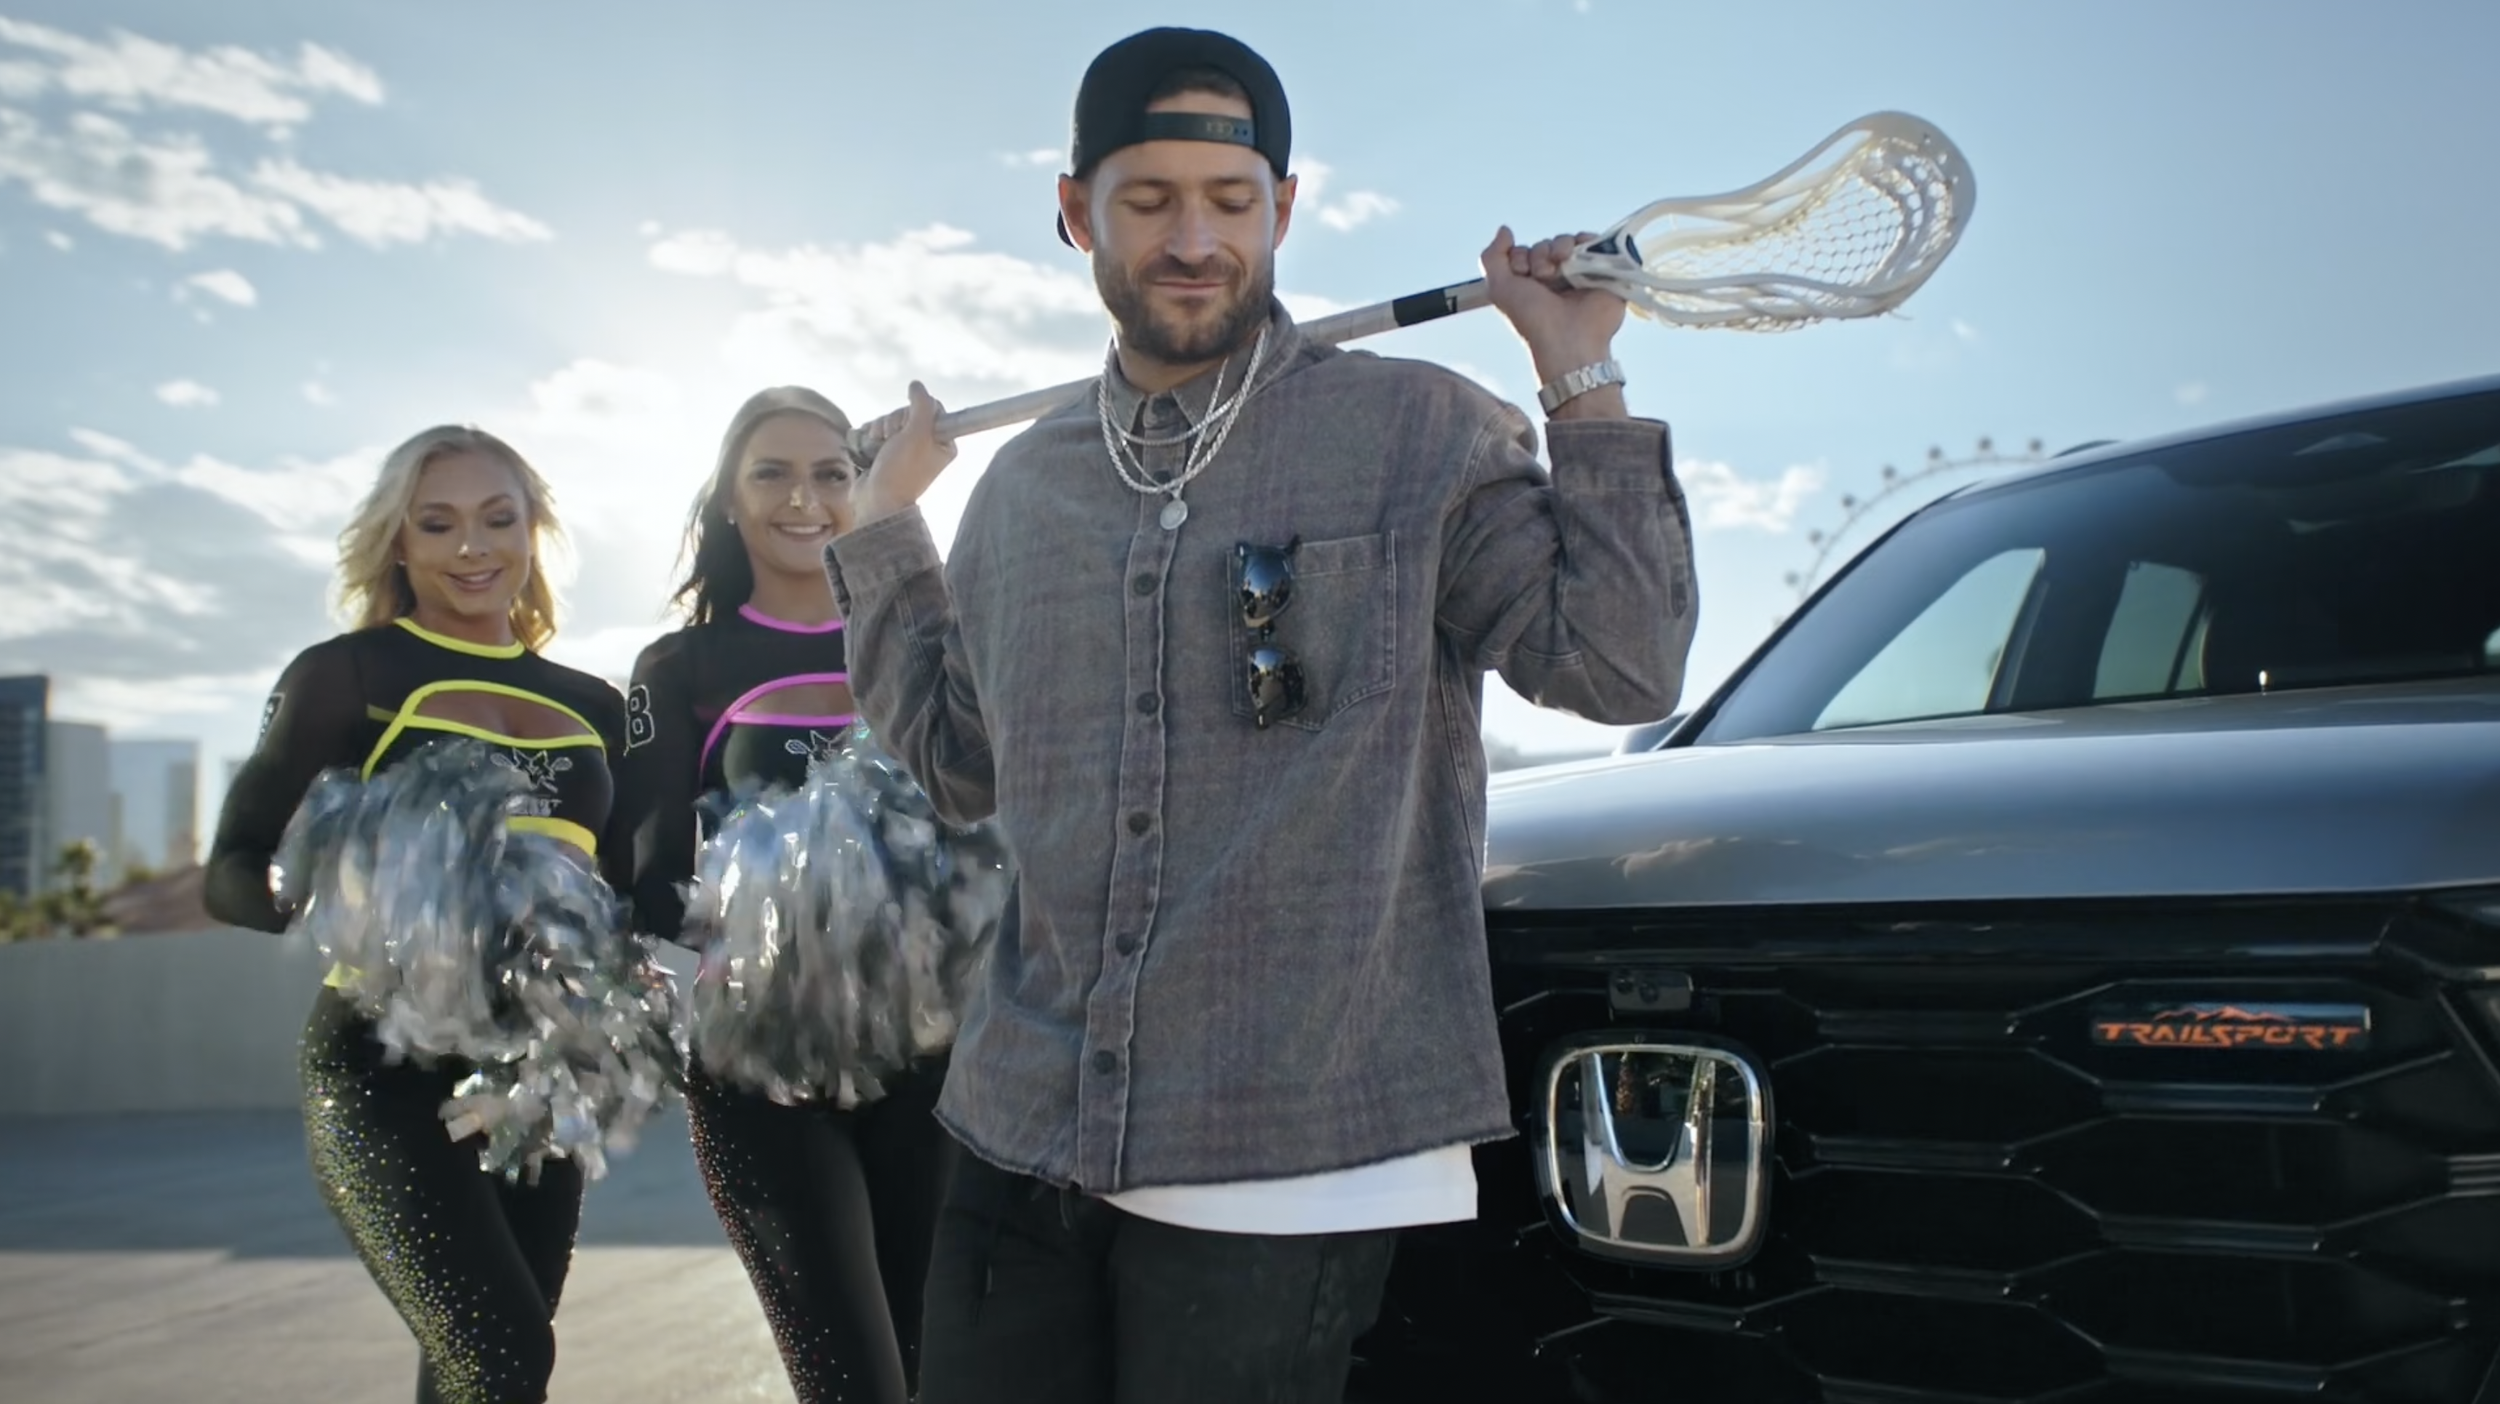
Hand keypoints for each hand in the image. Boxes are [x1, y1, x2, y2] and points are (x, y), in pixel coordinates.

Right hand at [846, 381, 955, 530]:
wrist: (877, 501)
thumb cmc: (902, 471)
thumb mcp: (918, 434)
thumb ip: (921, 406)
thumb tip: (916, 385)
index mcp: (943, 442)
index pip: (931, 408)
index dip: (915, 412)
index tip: (908, 426)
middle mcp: (925, 445)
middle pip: (907, 412)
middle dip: (893, 422)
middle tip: (890, 438)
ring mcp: (903, 448)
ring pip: (889, 420)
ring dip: (880, 428)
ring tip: (878, 445)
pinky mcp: (884, 452)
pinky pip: (876, 430)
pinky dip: (870, 434)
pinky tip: (869, 445)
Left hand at [1481, 226, 1627, 388]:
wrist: (1569, 339)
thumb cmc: (1533, 320)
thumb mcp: (1499, 288)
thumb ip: (1492, 257)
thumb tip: (1505, 229)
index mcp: (1531, 285)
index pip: (1524, 252)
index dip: (1520, 258)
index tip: (1522, 275)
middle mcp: (1555, 279)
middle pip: (1545, 245)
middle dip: (1540, 254)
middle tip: (1543, 276)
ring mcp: (1580, 274)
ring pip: (1568, 241)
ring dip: (1559, 247)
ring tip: (1560, 268)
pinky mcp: (1603, 271)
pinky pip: (1594, 242)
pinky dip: (1586, 241)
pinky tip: (1578, 257)